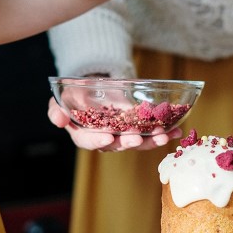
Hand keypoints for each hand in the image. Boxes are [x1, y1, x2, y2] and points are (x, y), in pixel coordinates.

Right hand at [47, 97, 181, 150]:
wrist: (92, 87)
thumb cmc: (75, 95)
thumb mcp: (61, 99)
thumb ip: (56, 110)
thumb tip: (59, 119)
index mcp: (84, 135)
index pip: (89, 141)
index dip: (98, 140)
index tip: (107, 137)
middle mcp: (105, 139)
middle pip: (117, 145)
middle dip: (129, 142)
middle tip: (137, 137)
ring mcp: (122, 135)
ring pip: (137, 142)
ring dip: (151, 140)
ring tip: (164, 135)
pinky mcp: (136, 129)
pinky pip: (149, 134)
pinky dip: (163, 133)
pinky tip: (176, 130)